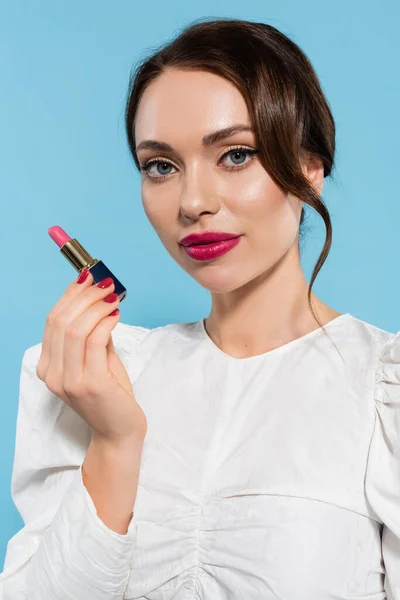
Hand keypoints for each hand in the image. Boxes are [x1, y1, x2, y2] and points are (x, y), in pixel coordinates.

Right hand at [36, 269, 146, 444]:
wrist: (119, 432)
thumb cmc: (111, 396)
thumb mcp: (98, 360)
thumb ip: (93, 334)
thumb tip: (99, 300)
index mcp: (49, 366)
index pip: (53, 321)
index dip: (70, 295)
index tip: (88, 277)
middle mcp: (52, 374)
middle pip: (61, 321)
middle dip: (84, 295)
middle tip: (106, 283)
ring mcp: (69, 381)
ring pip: (76, 329)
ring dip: (97, 306)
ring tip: (114, 296)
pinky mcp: (89, 384)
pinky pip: (95, 341)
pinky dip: (106, 322)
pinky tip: (116, 315)